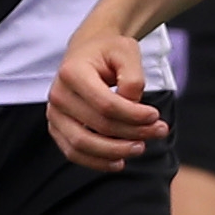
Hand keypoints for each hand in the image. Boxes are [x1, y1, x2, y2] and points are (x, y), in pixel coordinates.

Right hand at [46, 32, 168, 171]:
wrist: (87, 51)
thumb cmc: (109, 52)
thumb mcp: (127, 52)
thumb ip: (133, 79)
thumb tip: (133, 108)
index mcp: (72, 72)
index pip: (106, 104)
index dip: (134, 115)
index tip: (156, 115)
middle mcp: (58, 95)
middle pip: (98, 126)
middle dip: (133, 133)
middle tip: (159, 131)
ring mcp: (54, 114)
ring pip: (83, 145)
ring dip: (116, 152)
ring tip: (140, 148)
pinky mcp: (56, 128)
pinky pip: (74, 153)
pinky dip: (97, 162)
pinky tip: (120, 161)